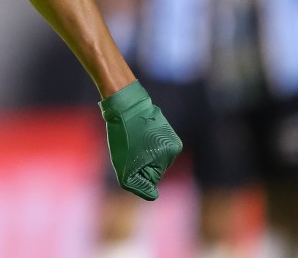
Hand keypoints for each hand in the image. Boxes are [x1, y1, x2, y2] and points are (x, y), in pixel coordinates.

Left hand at [99, 81, 182, 200]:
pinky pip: (146, 142)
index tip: (130, 156)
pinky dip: (138, 140)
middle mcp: (174, 146)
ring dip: (137, 150)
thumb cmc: (123, 135)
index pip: (151, 178)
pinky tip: (133, 131)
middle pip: (151, 167)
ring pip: (148, 155)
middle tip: (128, 147)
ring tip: (130, 137)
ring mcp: (168, 134)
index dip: (135, 171)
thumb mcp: (125, 167)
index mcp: (171, 154)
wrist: (123, 101)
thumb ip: (138, 186)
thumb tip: (153, 196)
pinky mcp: (159, 124)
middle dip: (137, 161)